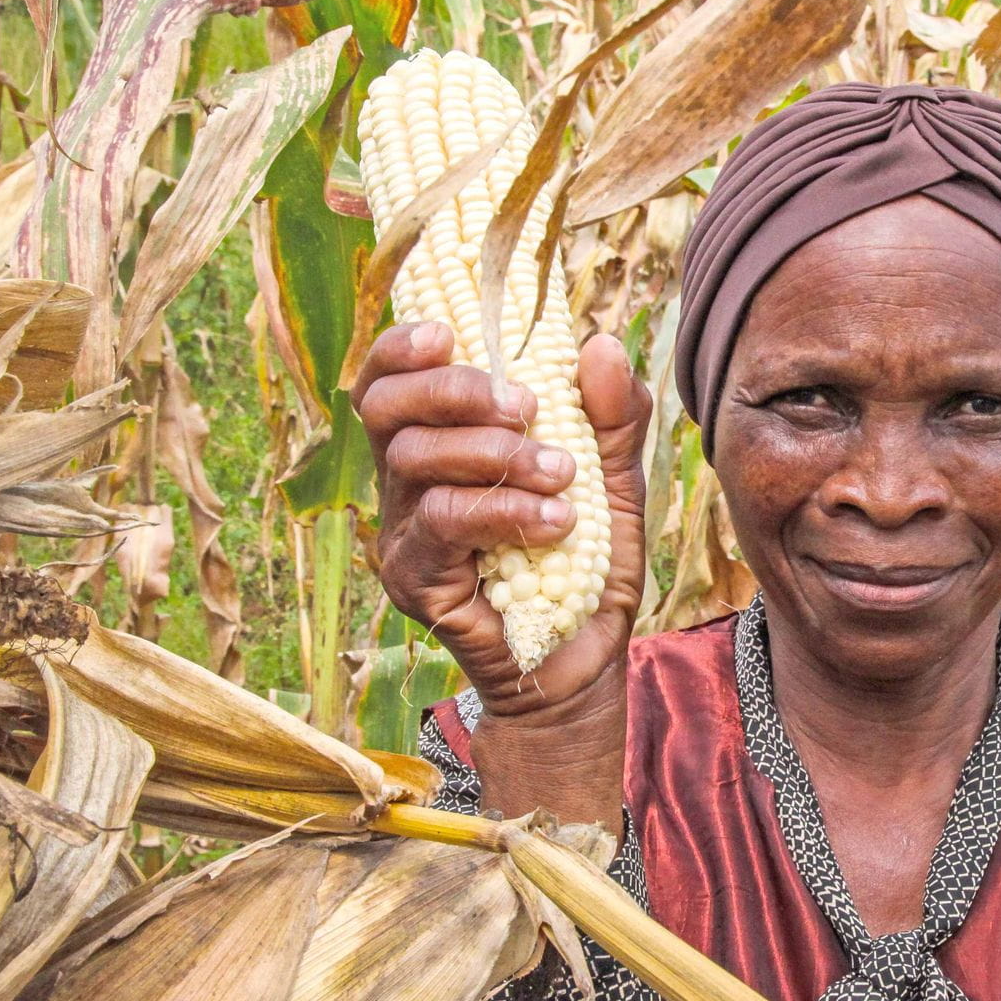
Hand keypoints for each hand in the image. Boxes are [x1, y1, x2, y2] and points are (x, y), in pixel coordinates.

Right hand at [356, 321, 652, 826]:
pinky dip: (504, 510)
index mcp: (439, 447)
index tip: (449, 331)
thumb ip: (613, 417)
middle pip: (384, 408)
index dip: (402, 347)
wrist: (583, 669)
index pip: (389, 380)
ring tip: (563, 476)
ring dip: (495, 454)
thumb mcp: (616, 483)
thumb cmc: (585, 570)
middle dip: (453, 391)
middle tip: (526, 406)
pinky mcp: (416, 582)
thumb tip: (601, 344)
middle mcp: (406, 487)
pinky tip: (557, 522)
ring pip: (412, 461)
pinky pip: (444, 524)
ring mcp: (404, 536)